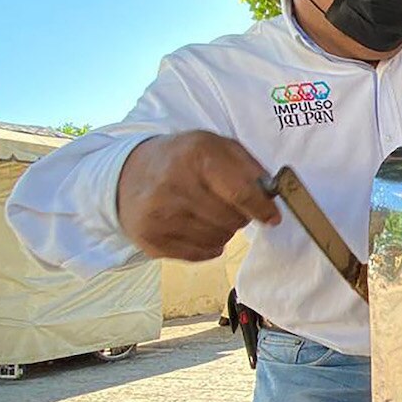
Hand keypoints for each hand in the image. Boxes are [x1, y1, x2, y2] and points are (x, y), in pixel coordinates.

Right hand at [117, 131, 280, 260]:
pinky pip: (200, 254)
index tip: (272, 217)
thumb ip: (250, 168)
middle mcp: (174, 185)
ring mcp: (159, 215)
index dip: (262, 209)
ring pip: (218, 239)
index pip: (241, 194)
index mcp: (196, 155)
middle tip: (229, 205)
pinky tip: (196, 226)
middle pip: (232, 220)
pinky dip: (208, 245)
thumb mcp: (218, 146)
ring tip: (208, 212)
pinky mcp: (151, 239)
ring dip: (223, 231)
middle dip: (240, 216)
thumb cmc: (184, 159)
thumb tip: (271, 198)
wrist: (129, 173)